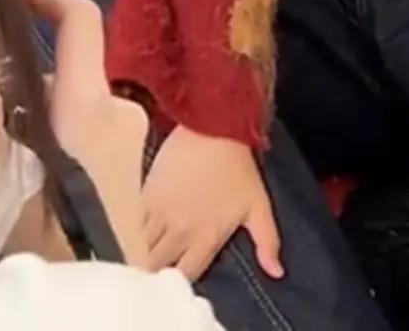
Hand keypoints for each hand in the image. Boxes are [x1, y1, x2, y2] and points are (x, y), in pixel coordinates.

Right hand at [22, 0, 148, 267]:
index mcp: (90, 104)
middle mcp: (123, 117)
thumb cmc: (45, 235)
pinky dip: (60, 151)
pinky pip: (91, 147)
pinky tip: (34, 187)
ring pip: (78, 116)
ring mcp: (133, 151)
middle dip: (29, 84)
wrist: (96, 312)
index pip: (82, 19)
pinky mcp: (134, 182)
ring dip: (43, 126)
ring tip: (6, 164)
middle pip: (71, 77)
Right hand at [143, 125, 282, 282]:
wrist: (212, 126)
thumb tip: (276, 273)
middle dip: (158, 271)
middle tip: (161, 268)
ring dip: (144, 253)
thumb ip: (267, 241)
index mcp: (205, 238)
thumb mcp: (259, 204)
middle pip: (157, 266)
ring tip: (148, 254)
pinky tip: (139, 234)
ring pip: (141, 249)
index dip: (183, 282)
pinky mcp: (145, 196)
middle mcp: (178, 231)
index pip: (185, 277)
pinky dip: (134, 233)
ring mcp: (158, 214)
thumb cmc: (238, 167)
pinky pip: (132, 226)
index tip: (181, 278)